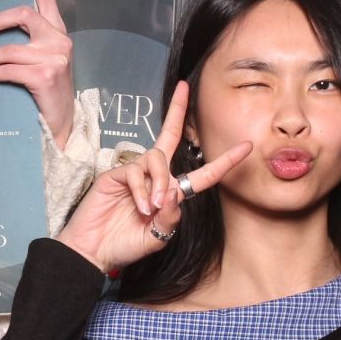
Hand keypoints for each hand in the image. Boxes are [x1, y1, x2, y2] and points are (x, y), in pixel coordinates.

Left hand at [0, 0, 75, 147]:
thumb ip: (25, 45)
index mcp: (57, 32)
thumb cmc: (46, 94)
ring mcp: (54, 56)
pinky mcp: (45, 74)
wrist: (62, 127)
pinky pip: (7, 69)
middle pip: (23, 13)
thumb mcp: (40, 63)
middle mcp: (59, 39)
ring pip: (9, 48)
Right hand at [58, 82, 251, 273]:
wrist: (94, 252)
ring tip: (153, 207)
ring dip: (159, 181)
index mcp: (172, 193)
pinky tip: (140, 206)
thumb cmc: (125, 246)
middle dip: (177, 111)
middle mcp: (155, 178)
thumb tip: (175, 192)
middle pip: (169, 137)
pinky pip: (134, 171)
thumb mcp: (158, 237)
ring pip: (156, 158)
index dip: (224, 162)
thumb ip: (171, 218)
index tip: (246, 147)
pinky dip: (141, 190)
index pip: (202, 173)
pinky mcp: (115, 175)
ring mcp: (134, 174)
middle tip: (184, 88)